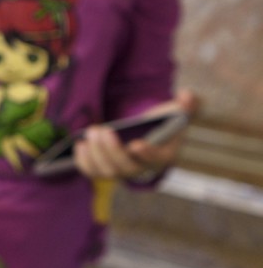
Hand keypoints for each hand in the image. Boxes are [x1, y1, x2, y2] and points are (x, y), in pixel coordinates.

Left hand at [71, 89, 198, 181]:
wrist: (143, 133)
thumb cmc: (162, 122)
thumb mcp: (175, 111)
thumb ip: (186, 104)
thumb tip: (187, 95)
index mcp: (163, 155)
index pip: (156, 159)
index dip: (147, 154)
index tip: (136, 144)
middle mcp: (142, 169)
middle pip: (126, 168)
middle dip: (112, 150)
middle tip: (102, 130)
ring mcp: (121, 171)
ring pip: (107, 172)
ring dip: (96, 154)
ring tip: (90, 132)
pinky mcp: (103, 169)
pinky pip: (92, 172)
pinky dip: (84, 161)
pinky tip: (79, 145)